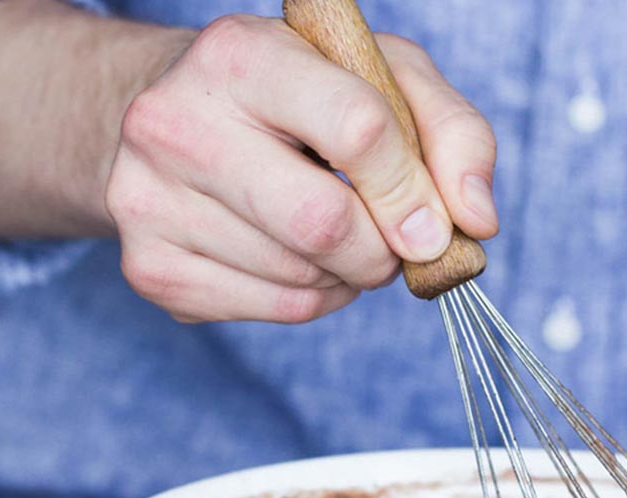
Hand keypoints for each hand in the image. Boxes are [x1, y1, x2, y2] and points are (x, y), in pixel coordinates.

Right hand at [105, 15, 497, 322]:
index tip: (433, 220)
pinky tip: (298, 257)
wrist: (172, 119)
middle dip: (382, 248)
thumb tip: (477, 221)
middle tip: (388, 237)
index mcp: (241, 54)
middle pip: (324, 224)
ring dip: (349, 274)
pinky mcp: (152, 268)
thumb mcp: (383, 79)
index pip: (358, 130)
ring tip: (334, 233)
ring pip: (303, 279)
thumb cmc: (299, 98)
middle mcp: (176, 123)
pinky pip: (276, 312)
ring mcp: (149, 200)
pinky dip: (314, 299)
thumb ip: (452, 133)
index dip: (413, 188)